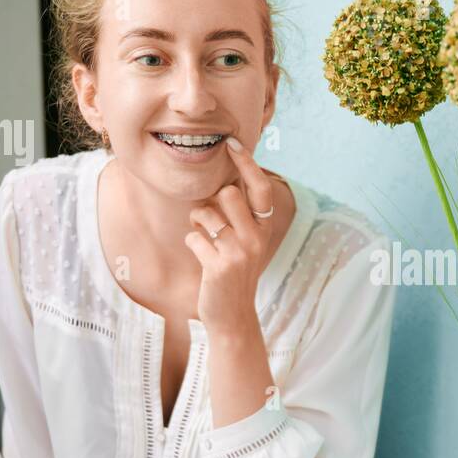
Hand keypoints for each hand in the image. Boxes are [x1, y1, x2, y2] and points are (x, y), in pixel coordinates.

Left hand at [183, 136, 275, 334]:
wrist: (233, 315)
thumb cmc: (234, 272)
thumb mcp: (246, 242)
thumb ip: (240, 215)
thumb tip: (226, 181)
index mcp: (265, 228)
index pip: (260, 188)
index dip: (247, 163)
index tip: (233, 142)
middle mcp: (256, 237)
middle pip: (228, 194)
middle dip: (212, 201)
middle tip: (211, 219)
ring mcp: (239, 252)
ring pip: (206, 213)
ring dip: (197, 221)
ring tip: (204, 236)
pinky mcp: (219, 265)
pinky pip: (192, 237)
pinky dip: (192, 244)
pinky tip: (202, 257)